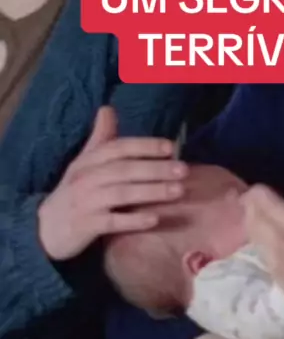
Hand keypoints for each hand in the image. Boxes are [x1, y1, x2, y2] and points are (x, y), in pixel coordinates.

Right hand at [38, 106, 187, 260]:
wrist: (45, 230)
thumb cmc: (74, 192)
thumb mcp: (84, 163)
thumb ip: (101, 138)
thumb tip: (108, 108)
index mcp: (88, 161)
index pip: (118, 148)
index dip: (144, 146)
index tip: (171, 147)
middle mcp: (85, 178)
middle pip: (124, 170)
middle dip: (155, 168)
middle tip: (183, 169)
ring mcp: (85, 202)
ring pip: (122, 194)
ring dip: (152, 191)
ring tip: (178, 191)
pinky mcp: (85, 226)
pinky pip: (112, 222)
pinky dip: (133, 220)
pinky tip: (155, 218)